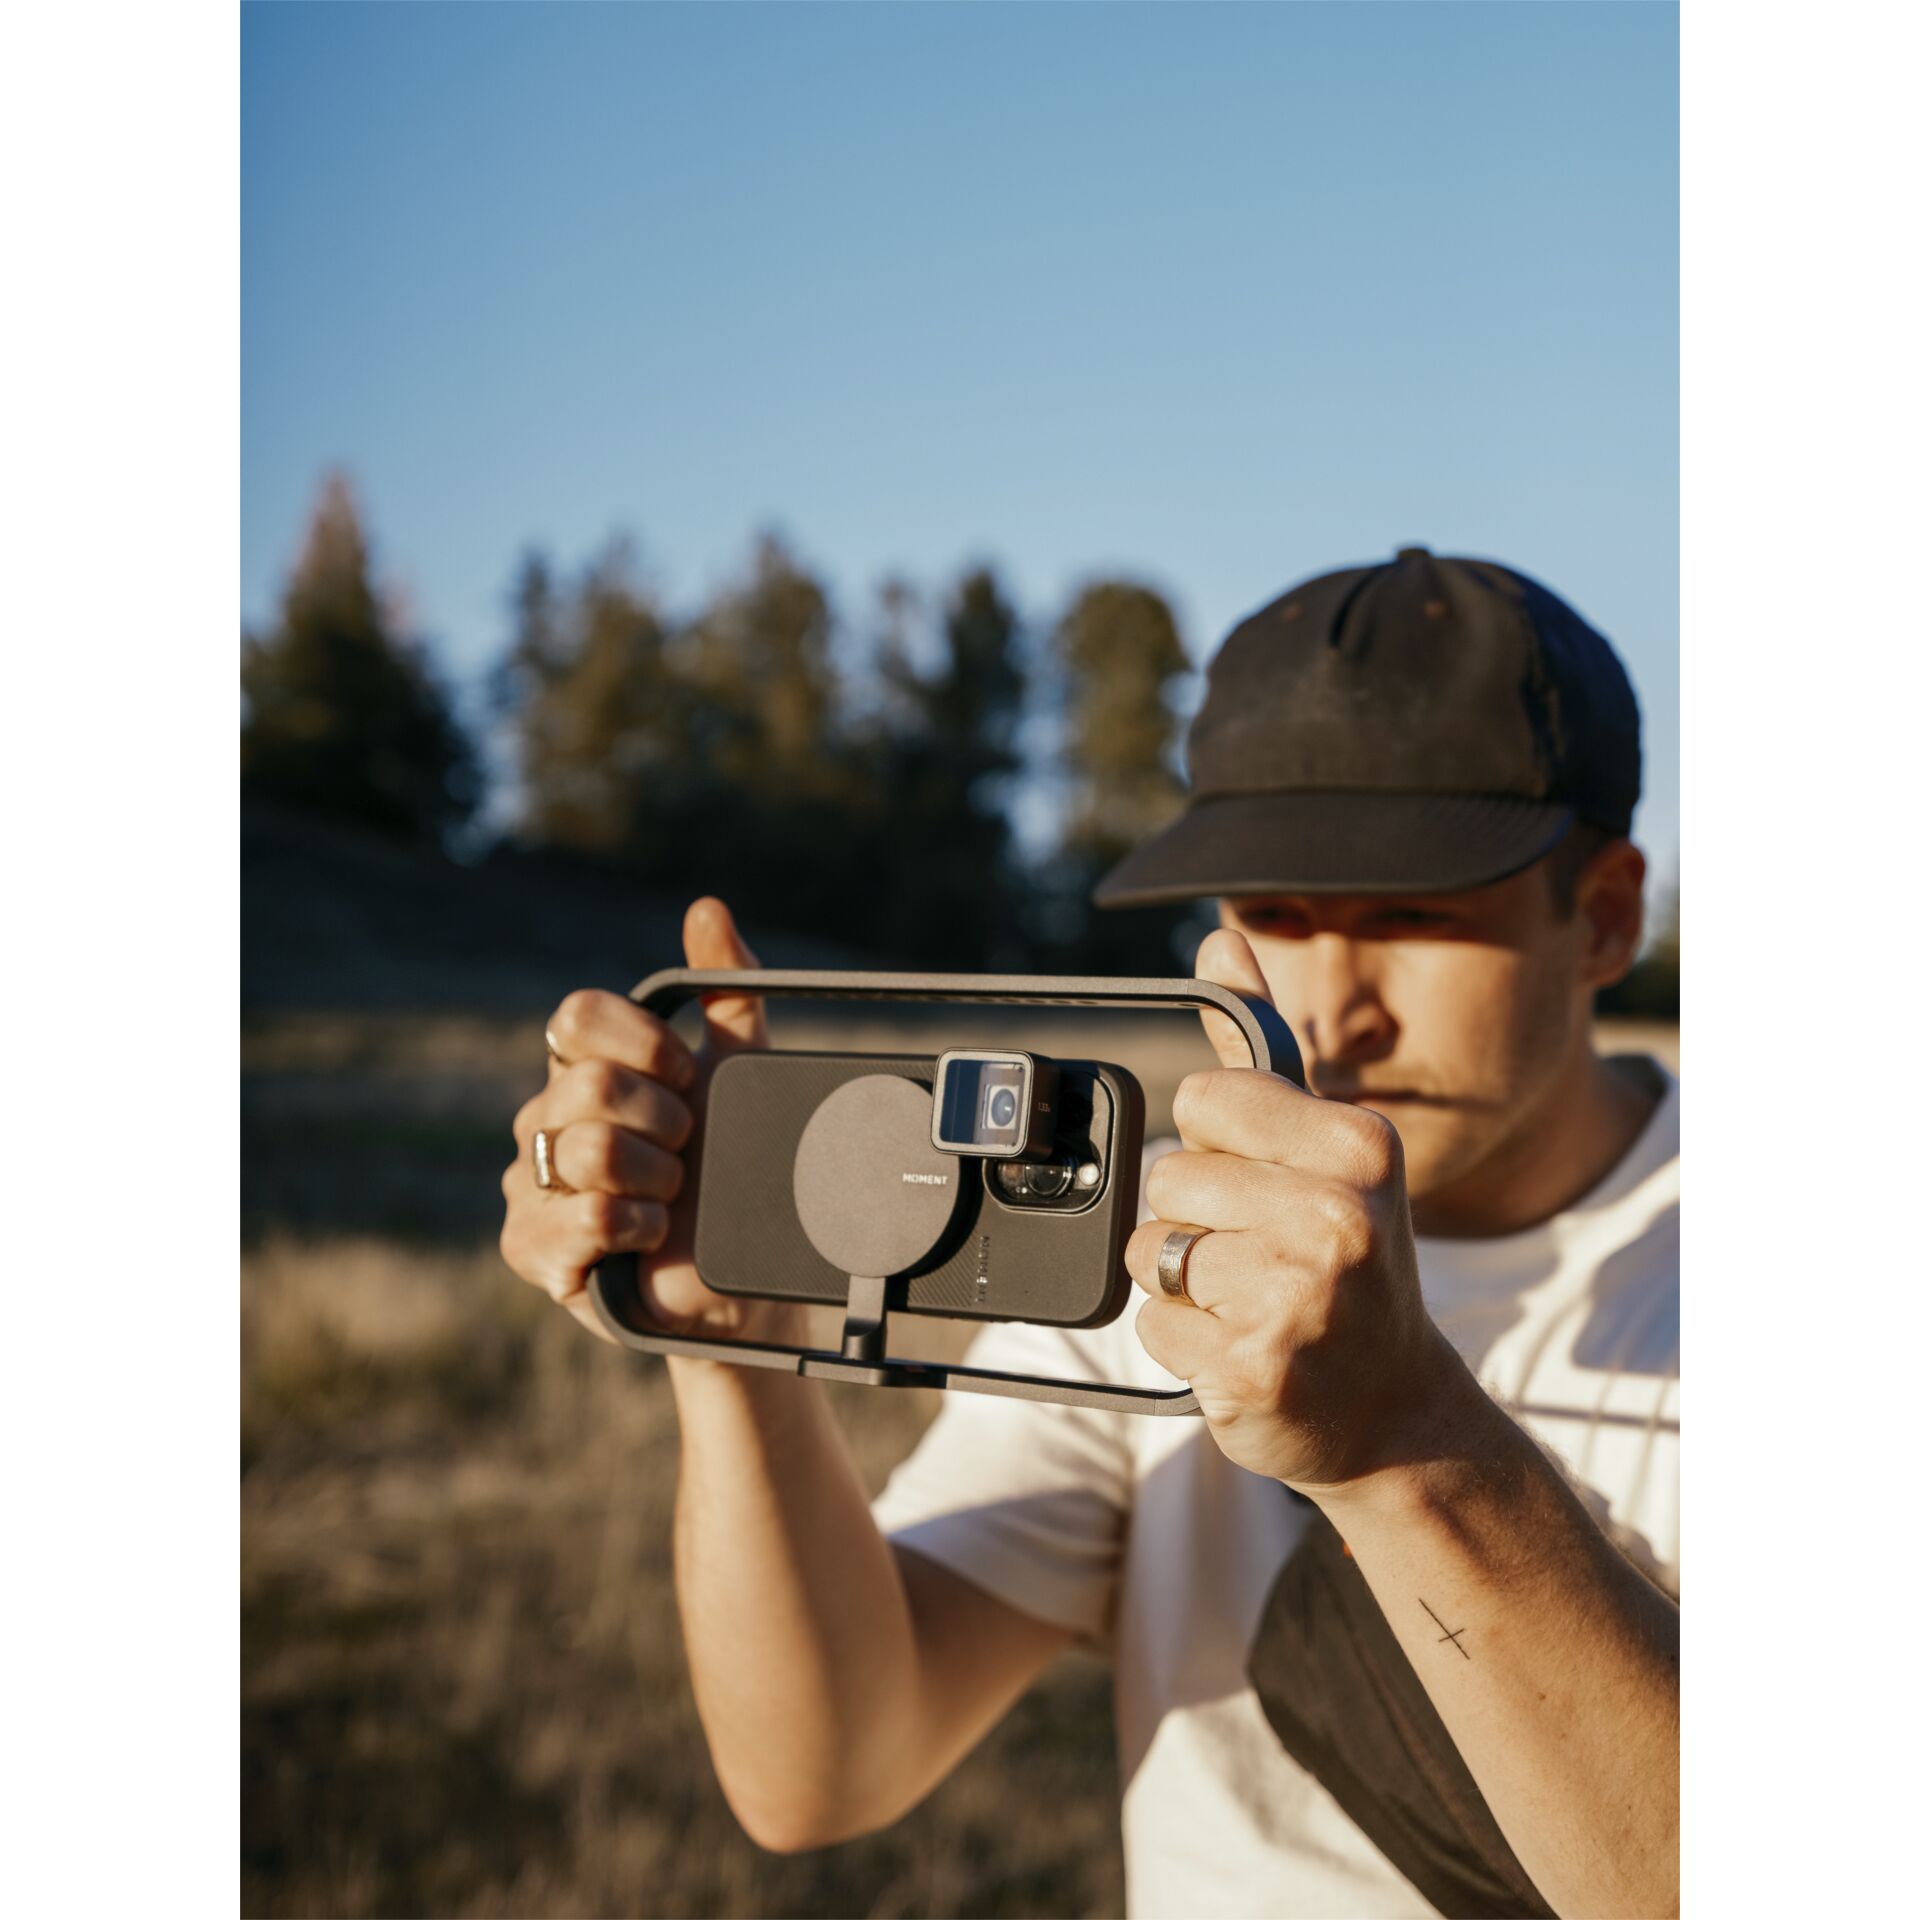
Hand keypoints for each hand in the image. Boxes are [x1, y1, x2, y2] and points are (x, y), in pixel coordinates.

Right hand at [500, 895, 795, 1346]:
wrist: (743, 1280)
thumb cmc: (734, 1171)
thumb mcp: (745, 1073)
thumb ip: (727, 990)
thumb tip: (706, 909)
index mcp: (582, 1067)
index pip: (577, 1015)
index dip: (644, 1044)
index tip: (691, 1078)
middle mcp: (542, 1118)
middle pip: (589, 1084)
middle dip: (665, 1119)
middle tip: (690, 1149)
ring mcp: (527, 1183)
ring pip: (587, 1150)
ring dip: (657, 1178)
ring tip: (675, 1198)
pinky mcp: (529, 1247)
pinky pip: (584, 1217)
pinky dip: (639, 1226)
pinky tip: (653, 1237)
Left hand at [1124, 930, 1457, 1488]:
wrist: (1394, 1411)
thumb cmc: (1349, 1263)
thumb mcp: (1329, 1150)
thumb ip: (1263, 1049)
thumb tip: (1220, 944)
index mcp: (1358, 1146)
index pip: (1202, 1099)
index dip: (1217, 1145)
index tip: (1268, 1183)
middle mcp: (1340, 1217)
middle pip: (1167, 1179)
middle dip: (1195, 1219)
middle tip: (1264, 1255)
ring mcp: (1299, 1299)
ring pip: (1151, 1253)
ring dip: (1185, 1283)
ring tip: (1253, 1302)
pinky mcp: (1253, 1368)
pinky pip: (1154, 1325)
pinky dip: (1184, 1343)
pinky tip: (1245, 1349)